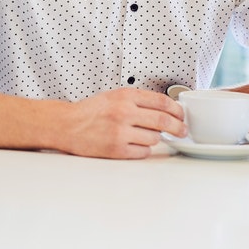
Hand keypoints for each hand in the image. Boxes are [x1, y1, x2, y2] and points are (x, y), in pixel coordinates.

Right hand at [61, 88, 185, 158]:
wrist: (66, 125)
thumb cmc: (90, 111)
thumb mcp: (115, 96)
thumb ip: (138, 100)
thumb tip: (166, 108)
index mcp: (125, 96)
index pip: (161, 101)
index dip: (177, 109)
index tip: (182, 114)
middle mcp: (124, 112)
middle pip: (163, 120)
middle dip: (178, 127)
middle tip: (182, 130)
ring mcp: (120, 132)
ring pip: (154, 138)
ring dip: (154, 138)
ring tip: (143, 135)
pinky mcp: (116, 149)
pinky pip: (143, 152)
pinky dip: (143, 150)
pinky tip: (135, 145)